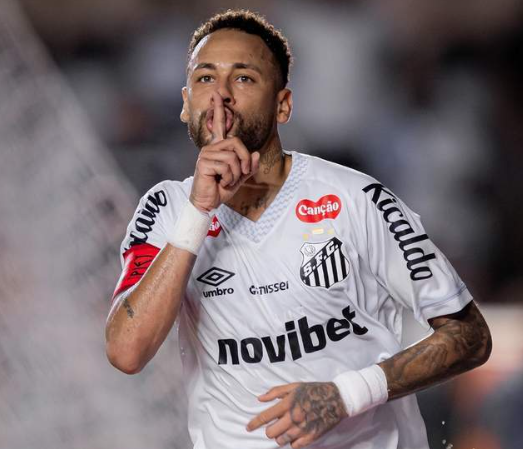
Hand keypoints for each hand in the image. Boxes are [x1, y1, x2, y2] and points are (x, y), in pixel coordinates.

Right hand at [190, 92, 259, 212]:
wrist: (208, 202)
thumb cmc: (220, 189)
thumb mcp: (239, 178)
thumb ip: (248, 166)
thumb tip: (256, 154)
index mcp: (219, 148)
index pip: (220, 125)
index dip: (219, 109)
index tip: (217, 94)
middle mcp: (211, 147)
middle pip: (237, 142)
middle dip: (244, 161)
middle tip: (239, 175)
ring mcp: (206, 153)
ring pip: (233, 157)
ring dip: (235, 174)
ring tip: (225, 181)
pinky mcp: (204, 162)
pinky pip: (227, 166)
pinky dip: (228, 178)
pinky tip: (219, 182)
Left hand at [247, 382, 347, 447]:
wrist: (337, 398)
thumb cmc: (314, 390)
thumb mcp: (294, 386)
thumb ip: (276, 392)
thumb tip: (260, 399)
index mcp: (288, 403)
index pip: (265, 417)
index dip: (254, 423)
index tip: (248, 427)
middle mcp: (293, 417)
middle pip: (271, 433)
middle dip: (269, 431)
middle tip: (274, 426)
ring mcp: (302, 428)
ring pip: (282, 441)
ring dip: (280, 436)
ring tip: (286, 429)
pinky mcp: (311, 436)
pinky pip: (295, 446)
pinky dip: (292, 442)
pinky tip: (296, 434)